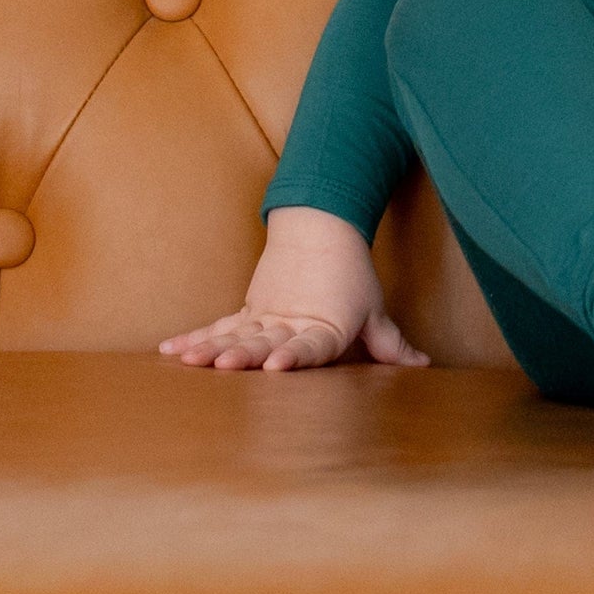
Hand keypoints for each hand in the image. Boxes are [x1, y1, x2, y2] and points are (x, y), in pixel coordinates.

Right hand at [158, 205, 429, 371]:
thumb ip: (390, 344)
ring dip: (212, 347)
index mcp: (325, 326)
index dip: (296, 356)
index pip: (312, 344)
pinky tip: (170, 351)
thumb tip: (423, 366)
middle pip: (267, 339)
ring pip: (237, 332)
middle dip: (245, 354)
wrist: (321, 227)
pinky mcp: (248, 310)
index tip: (277, 364)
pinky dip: (194, 337)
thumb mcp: (373, 311)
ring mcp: (265, 315)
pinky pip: (218, 325)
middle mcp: (290, 323)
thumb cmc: (351, 276)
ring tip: (191, 361)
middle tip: (226, 365)